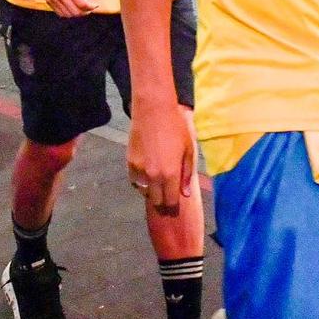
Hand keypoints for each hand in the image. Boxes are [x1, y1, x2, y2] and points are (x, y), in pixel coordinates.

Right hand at [38, 0, 102, 16]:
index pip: (82, 4)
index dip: (91, 7)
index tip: (96, 5)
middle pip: (76, 12)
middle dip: (86, 12)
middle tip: (90, 7)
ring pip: (68, 14)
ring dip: (77, 14)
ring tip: (82, 8)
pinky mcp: (48, 1)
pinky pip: (60, 13)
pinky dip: (69, 13)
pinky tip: (73, 7)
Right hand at [127, 95, 196, 215]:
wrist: (153, 111)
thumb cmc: (176, 128)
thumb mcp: (188, 150)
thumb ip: (187, 174)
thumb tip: (185, 194)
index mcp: (171, 174)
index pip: (171, 201)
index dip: (174, 206)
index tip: (176, 206)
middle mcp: (153, 176)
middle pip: (156, 201)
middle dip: (163, 202)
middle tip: (167, 198)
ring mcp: (139, 170)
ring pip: (144, 192)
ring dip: (151, 192)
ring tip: (158, 185)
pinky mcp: (129, 163)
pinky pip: (135, 181)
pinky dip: (141, 182)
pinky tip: (148, 175)